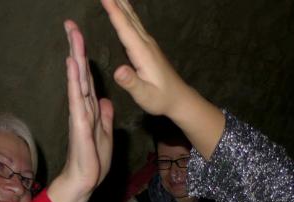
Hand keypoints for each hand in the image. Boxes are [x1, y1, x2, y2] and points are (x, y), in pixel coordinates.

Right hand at [47, 19, 114, 201]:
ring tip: (72, 34)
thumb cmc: (93, 159)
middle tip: (70, 24)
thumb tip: (105, 101)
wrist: (85, 179)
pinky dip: (74, 78)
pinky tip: (72, 63)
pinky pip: (77, 96)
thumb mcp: (105, 133)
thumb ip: (104, 116)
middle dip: (76, 47)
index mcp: (90, 108)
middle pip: (80, 72)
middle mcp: (82, 106)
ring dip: (75, 56)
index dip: (85, 58)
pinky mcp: (79, 122)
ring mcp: (79, 112)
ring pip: (77, 79)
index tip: (81, 37)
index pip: (88, 77)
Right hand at [100, 0, 189, 117]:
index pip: (125, 28)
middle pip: (129, 18)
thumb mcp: (144, 95)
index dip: (114, 12)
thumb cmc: (161, 99)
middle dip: (116, 2)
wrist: (179, 99)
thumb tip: (118, 71)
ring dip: (122, 4)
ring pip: (133, 19)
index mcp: (142, 53)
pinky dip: (127, 13)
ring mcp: (149, 43)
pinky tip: (125, 9)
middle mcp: (146, 43)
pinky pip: (135, 24)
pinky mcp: (149, 46)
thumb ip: (131, 83)